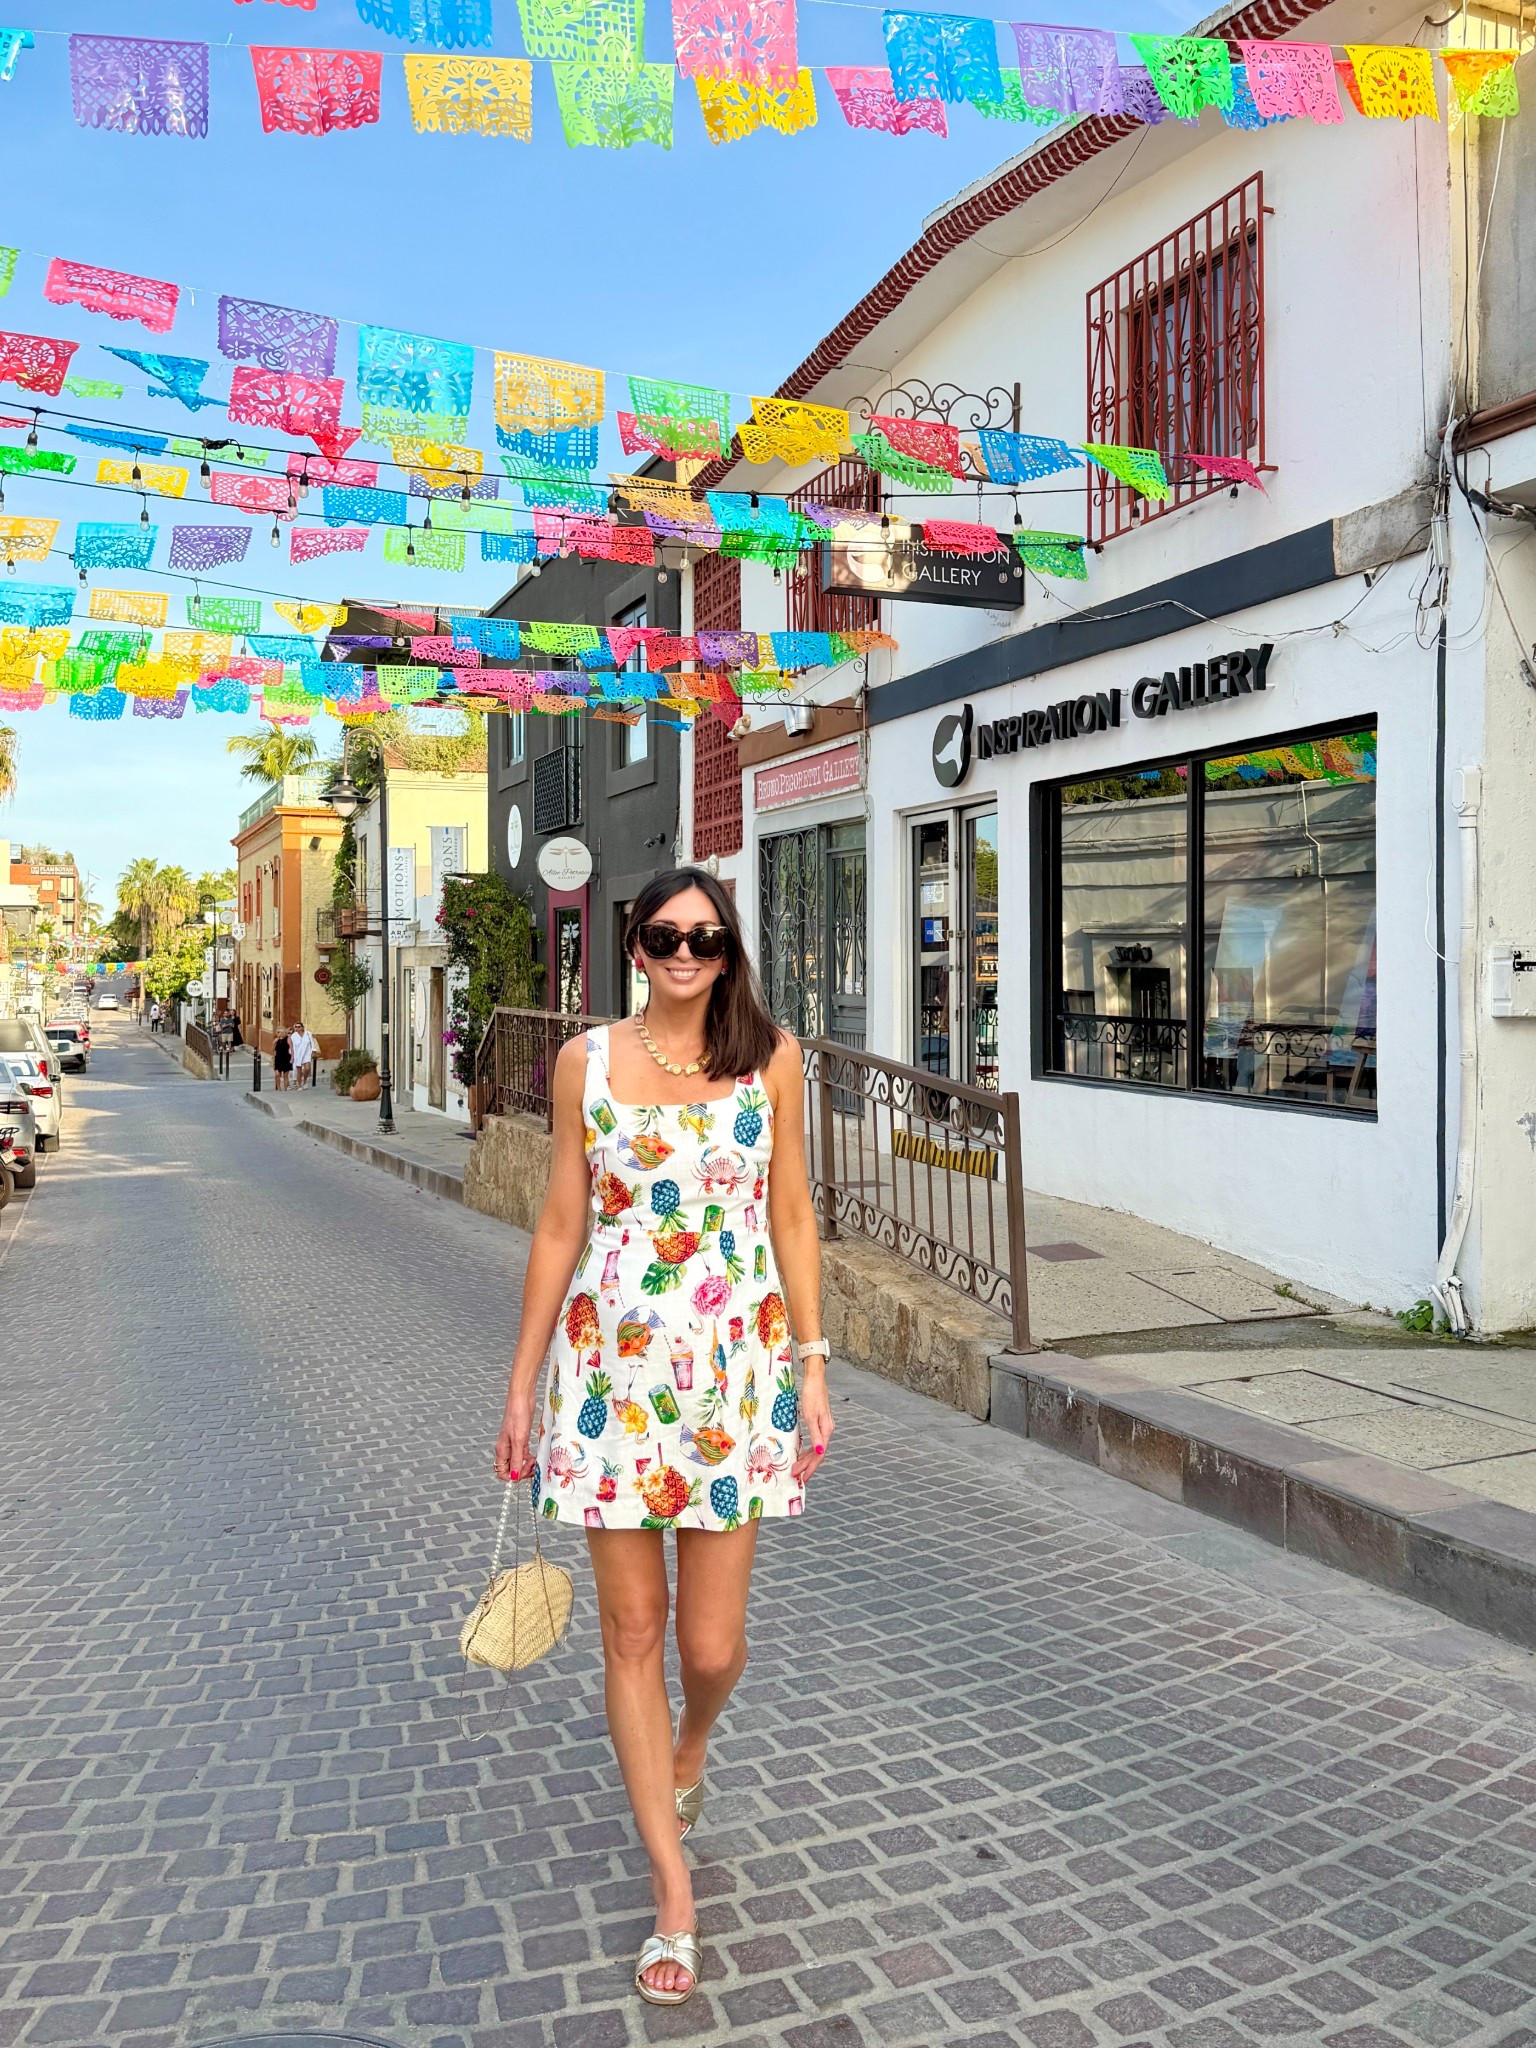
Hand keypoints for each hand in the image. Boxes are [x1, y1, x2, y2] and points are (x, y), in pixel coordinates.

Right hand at [495, 1390, 536, 1482]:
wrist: (522, 1398)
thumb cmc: (518, 1416)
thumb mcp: (519, 1440)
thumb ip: (516, 1459)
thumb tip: (514, 1477)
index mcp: (502, 1450)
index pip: (502, 1472)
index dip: (513, 1476)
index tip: (524, 1472)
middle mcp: (506, 1449)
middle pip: (510, 1469)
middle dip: (521, 1472)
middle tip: (533, 1467)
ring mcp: (513, 1444)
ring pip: (518, 1463)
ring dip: (526, 1466)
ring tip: (536, 1463)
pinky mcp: (521, 1439)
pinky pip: (523, 1455)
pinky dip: (529, 1459)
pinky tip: (536, 1457)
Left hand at [792, 1365, 834, 1483]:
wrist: (814, 1379)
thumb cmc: (811, 1395)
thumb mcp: (810, 1416)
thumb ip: (815, 1435)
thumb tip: (819, 1453)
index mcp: (826, 1430)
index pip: (819, 1455)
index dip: (811, 1467)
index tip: (802, 1477)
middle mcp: (827, 1430)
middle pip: (818, 1453)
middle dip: (807, 1465)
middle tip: (795, 1475)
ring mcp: (824, 1426)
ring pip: (816, 1448)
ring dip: (807, 1459)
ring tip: (797, 1468)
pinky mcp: (819, 1422)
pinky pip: (814, 1441)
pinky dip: (808, 1449)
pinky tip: (801, 1453)